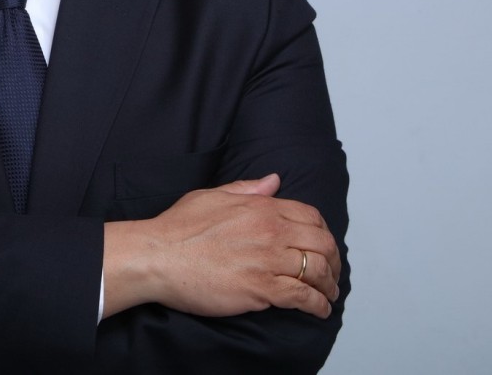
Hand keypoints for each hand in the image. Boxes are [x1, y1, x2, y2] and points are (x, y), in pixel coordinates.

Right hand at [102, 173, 339, 320]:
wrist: (157, 256)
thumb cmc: (177, 228)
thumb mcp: (212, 196)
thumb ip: (247, 190)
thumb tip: (273, 181)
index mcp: (261, 208)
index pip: (311, 217)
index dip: (323, 233)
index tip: (322, 245)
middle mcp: (270, 231)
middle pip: (322, 244)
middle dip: (334, 260)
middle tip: (332, 273)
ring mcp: (268, 261)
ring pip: (317, 271)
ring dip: (329, 285)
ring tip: (329, 295)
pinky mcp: (261, 289)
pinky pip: (303, 297)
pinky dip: (318, 306)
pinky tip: (319, 310)